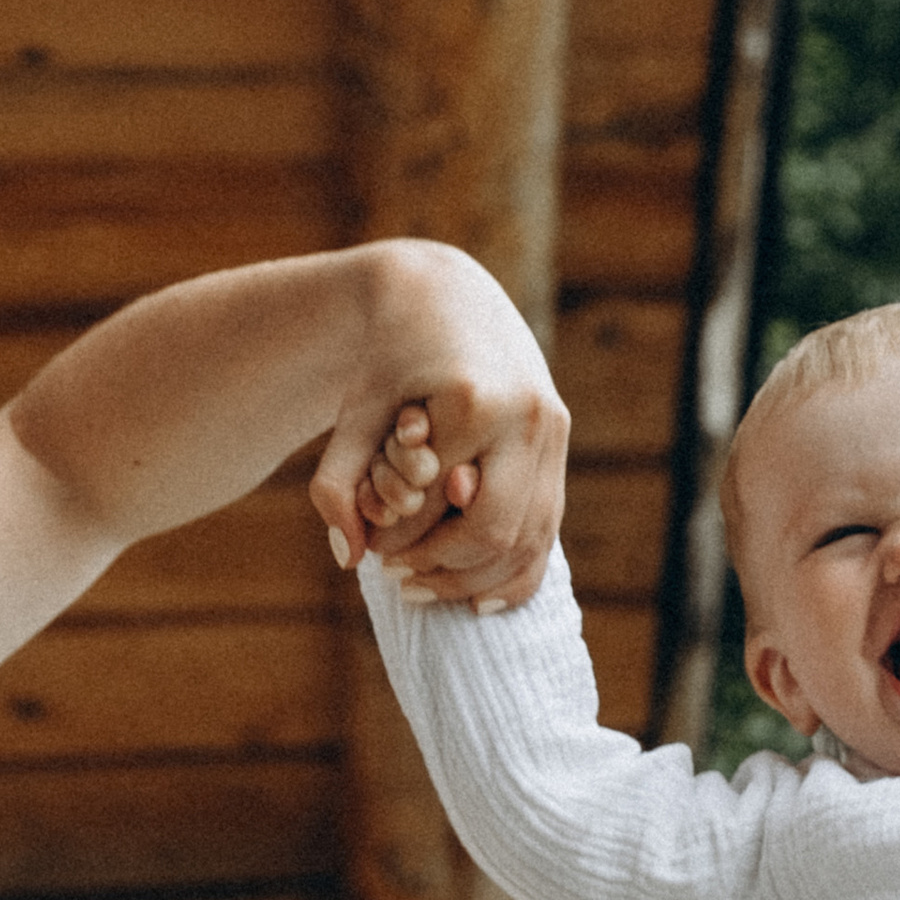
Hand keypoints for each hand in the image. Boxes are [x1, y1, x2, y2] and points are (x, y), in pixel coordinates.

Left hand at [309, 255, 569, 608]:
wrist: (444, 299)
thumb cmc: (391, 359)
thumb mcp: (355, 415)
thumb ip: (338, 483)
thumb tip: (347, 559)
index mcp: (474, 401)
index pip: (437, 507)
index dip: (402, 543)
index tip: (375, 557)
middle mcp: (526, 416)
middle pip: (494, 531)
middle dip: (445, 567)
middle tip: (401, 581)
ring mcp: (552, 432)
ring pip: (528, 539)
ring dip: (478, 578)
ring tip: (429, 590)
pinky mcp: (560, 446)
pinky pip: (548, 533)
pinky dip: (516, 573)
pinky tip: (480, 600)